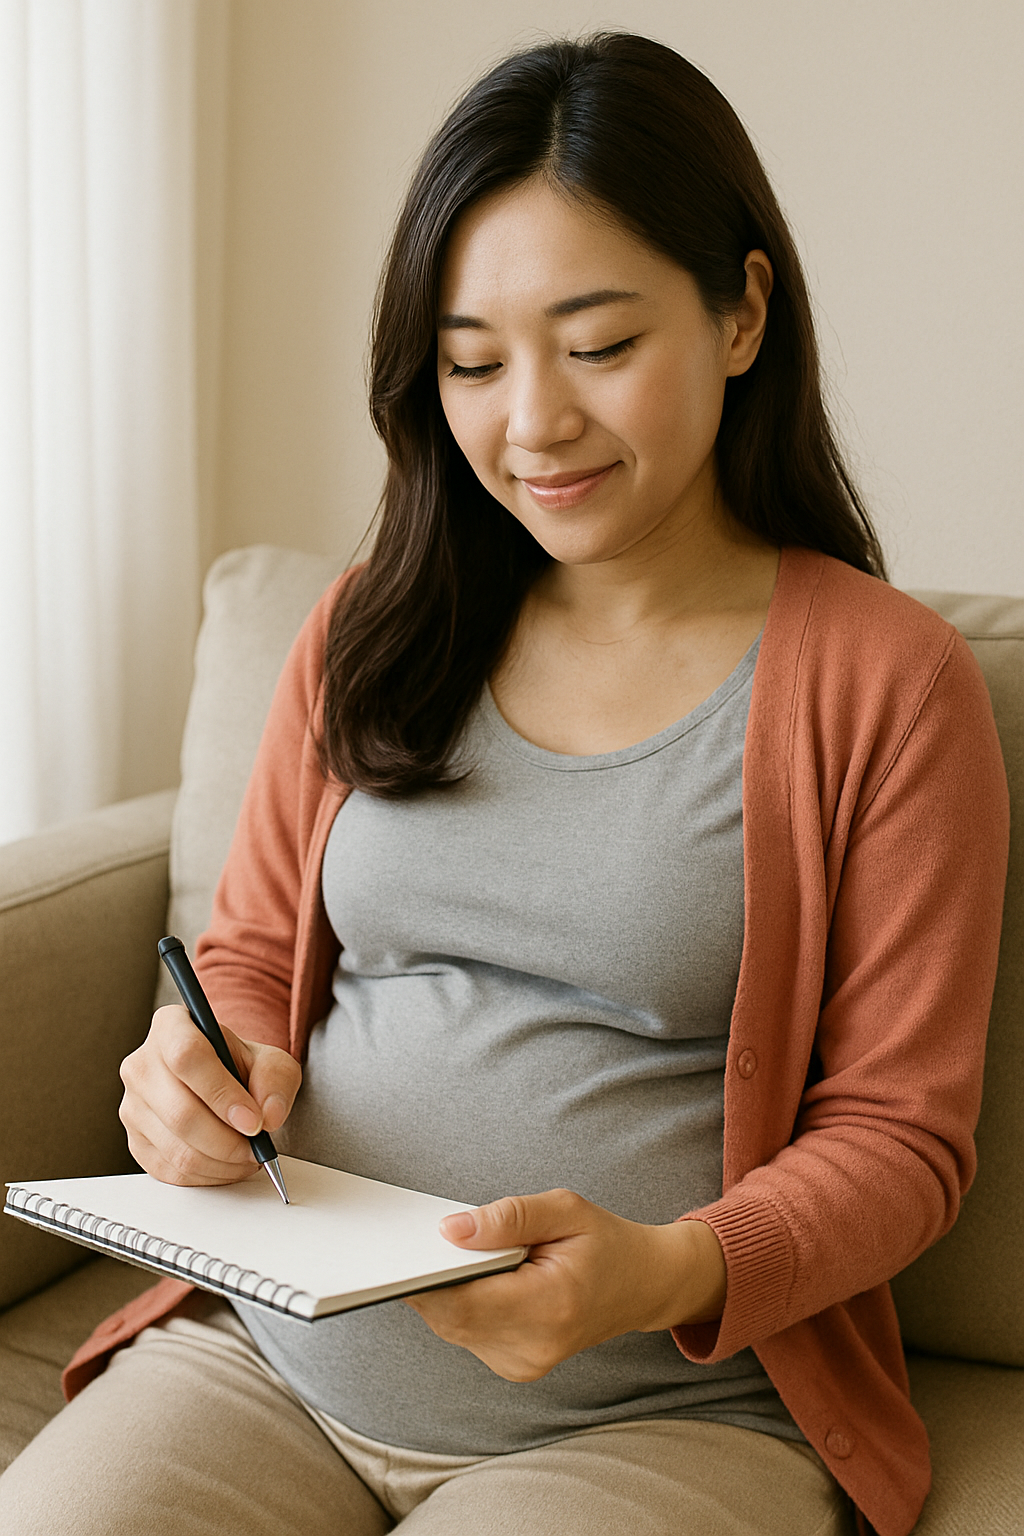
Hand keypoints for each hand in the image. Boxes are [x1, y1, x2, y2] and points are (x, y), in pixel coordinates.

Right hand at [119, 1005, 301, 1186]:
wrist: (221, 1083)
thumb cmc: (241, 1067)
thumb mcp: (271, 1061)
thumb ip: (276, 1081)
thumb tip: (268, 1117)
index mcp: (171, 1027)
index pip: (187, 1056)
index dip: (222, 1093)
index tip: (253, 1121)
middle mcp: (141, 1064)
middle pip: (180, 1112)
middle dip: (228, 1141)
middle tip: (257, 1148)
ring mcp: (132, 1106)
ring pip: (176, 1149)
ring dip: (221, 1163)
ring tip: (248, 1157)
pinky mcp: (135, 1141)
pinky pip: (170, 1171)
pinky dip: (206, 1176)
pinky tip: (227, 1165)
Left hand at [405, 1189, 725, 1381]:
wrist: (641, 1285)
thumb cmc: (605, 1242)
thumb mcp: (565, 1209)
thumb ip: (509, 1217)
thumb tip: (450, 1230)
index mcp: (551, 1306)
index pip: (467, 1302)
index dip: (427, 1281)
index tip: (401, 1252)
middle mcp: (534, 1346)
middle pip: (451, 1318)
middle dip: (426, 1280)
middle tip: (405, 1242)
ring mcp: (523, 1363)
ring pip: (453, 1327)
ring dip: (440, 1290)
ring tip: (432, 1252)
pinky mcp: (513, 1365)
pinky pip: (466, 1332)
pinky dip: (457, 1302)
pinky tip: (460, 1274)